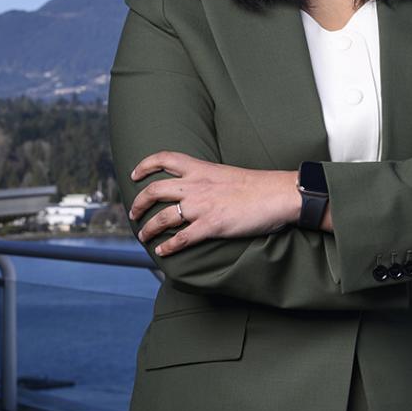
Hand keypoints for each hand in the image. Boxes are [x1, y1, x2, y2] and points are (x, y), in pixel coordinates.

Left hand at [127, 151, 299, 255]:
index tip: (135, 174)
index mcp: (201, 169)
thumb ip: (209, 180)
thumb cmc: (259, 185)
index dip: (145, 165)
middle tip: (133, 212)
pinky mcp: (211, 226)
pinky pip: (181, 238)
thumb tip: (199, 190)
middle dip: (138, 202)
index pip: (165, 158)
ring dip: (147, 228)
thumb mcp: (227, 174)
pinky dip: (168, 246)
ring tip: (143, 235)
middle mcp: (196, 185)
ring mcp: (202, 206)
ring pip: (162, 217)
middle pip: (155, 190)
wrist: (278, 194)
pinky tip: (162, 252)